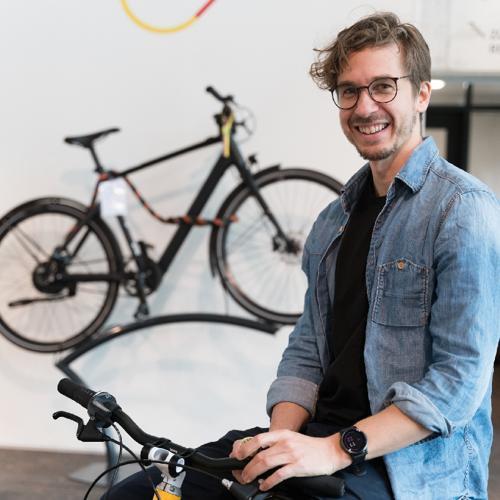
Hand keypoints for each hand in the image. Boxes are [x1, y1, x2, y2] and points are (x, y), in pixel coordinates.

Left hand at [230, 430, 350, 490]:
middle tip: (240, 473)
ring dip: (254, 473)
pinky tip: (264, 485)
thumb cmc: (310, 447)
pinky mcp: (298, 467)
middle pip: (260, 454)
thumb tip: (258, 453)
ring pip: (266, 463)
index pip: (259, 438)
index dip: (245, 447)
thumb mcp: (291, 439)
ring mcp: (292, 454)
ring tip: (248, 479)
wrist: (330, 451)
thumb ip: (276, 444)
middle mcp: (286, 442)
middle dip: (246, 465)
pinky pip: (279, 475)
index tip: (237, 455)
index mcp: (283, 434)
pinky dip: (269, 481)